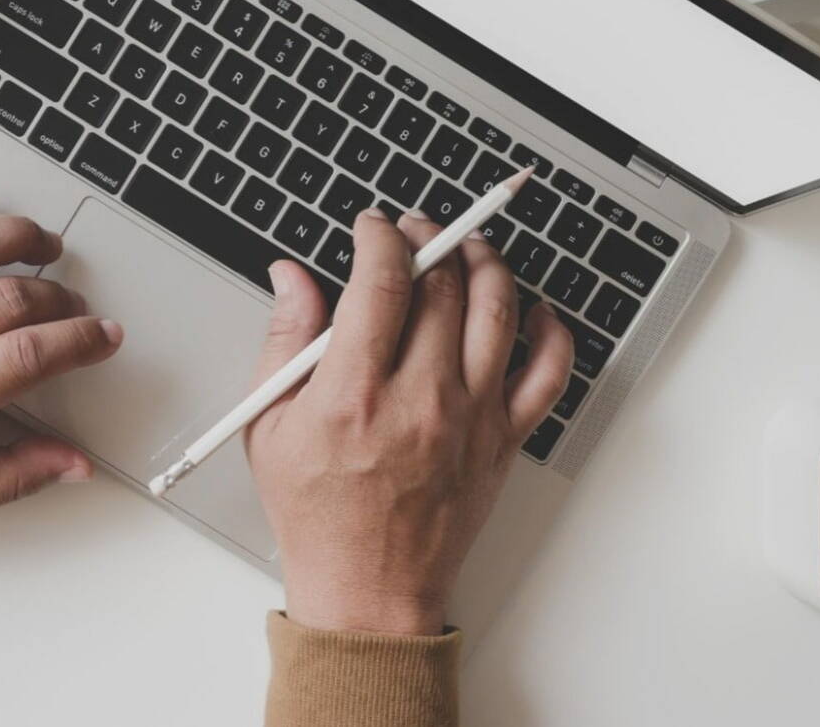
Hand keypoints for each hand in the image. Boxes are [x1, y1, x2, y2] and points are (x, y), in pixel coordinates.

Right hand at [245, 208, 572, 635]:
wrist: (369, 592)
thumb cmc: (318, 515)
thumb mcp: (270, 426)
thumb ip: (284, 340)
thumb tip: (292, 276)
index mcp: (355, 393)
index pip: (383, 280)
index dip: (380, 236)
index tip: (372, 227)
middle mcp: (421, 398)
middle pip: (443, 284)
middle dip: (428, 237)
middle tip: (414, 229)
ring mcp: (471, 417)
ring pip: (497, 310)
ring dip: (485, 261)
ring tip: (467, 246)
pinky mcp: (504, 440)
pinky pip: (548, 372)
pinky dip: (549, 330)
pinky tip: (529, 309)